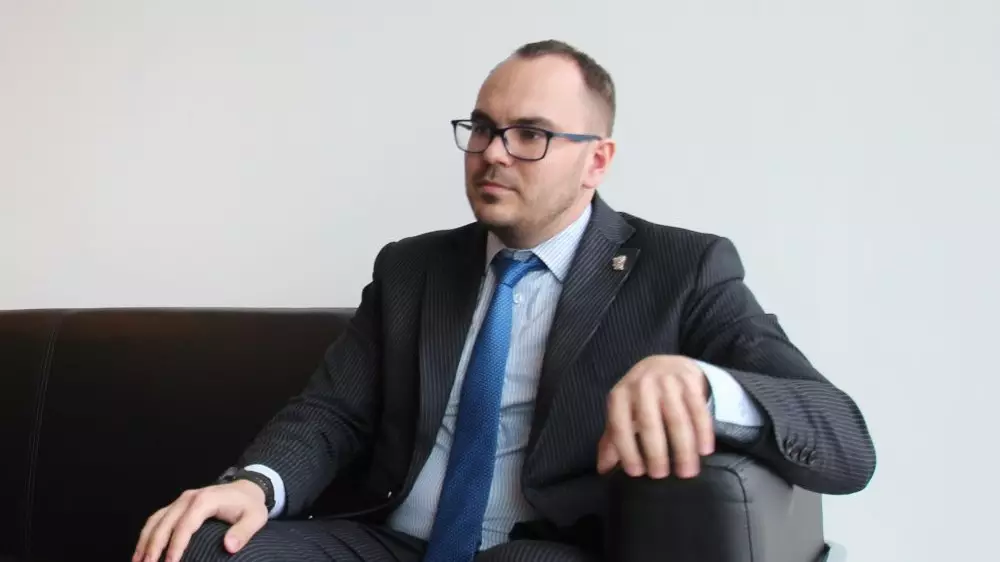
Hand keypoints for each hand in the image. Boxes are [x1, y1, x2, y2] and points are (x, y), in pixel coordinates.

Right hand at [133, 479, 267, 561]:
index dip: (176, 546)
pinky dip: (147, 535)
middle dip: (154, 548)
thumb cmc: (250, 506)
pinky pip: (156, 519)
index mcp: (205, 500)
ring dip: (144, 542)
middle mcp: (188, 498)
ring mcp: (180, 501)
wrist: (246, 489)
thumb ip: (244, 531)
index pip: (185, 525)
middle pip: (164, 523)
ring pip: (155, 520)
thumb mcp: (256, 518)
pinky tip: (142, 551)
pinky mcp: (177, 505)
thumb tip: (229, 547)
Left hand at [597, 355, 714, 478]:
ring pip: (677, 419)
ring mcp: (667, 381)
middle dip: (655, 452)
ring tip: (686, 472)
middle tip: (661, 475)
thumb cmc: (640, 397)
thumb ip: (613, 439)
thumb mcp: (623, 412)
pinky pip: (698, 410)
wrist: (665, 364)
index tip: (636, 473)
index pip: (620, 425)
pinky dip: (703, 432)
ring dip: (683, 448)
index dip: (627, 450)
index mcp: (620, 395)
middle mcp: (642, 385)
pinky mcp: (690, 381)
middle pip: (649, 423)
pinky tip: (704, 450)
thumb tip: (603, 469)